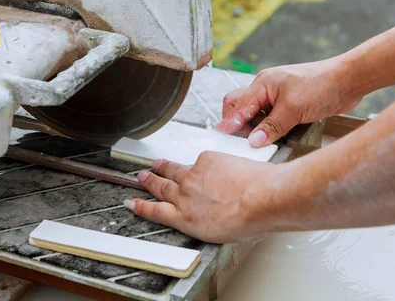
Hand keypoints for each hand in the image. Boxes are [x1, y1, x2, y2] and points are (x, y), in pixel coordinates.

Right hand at [124, 153, 272, 242]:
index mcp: (187, 220)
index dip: (142, 207)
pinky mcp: (206, 160)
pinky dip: (199, 162)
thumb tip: (219, 218)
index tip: (133, 203)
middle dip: (150, 182)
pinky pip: (200, 160)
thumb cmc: (250, 221)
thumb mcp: (224, 234)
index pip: (157, 212)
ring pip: (174, 170)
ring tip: (157, 164)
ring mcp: (193, 176)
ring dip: (164, 167)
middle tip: (142, 177)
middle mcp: (185, 198)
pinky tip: (203, 161)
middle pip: (161, 188)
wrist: (261, 199)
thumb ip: (212, 223)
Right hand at [217, 58, 360, 146]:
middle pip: (242, 108)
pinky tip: (279, 138)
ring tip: (264, 142)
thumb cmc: (322, 85)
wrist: (349, 80)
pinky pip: (273, 119)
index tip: (223, 138)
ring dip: (258, 129)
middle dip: (240, 125)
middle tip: (245, 141)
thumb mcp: (293, 108)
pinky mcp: (290, 105)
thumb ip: (271, 126)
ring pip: (258, 115)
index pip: (237, 105)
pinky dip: (272, 129)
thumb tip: (253, 141)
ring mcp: (279, 97)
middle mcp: (267, 89)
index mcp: (263, 84)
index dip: (230, 123)